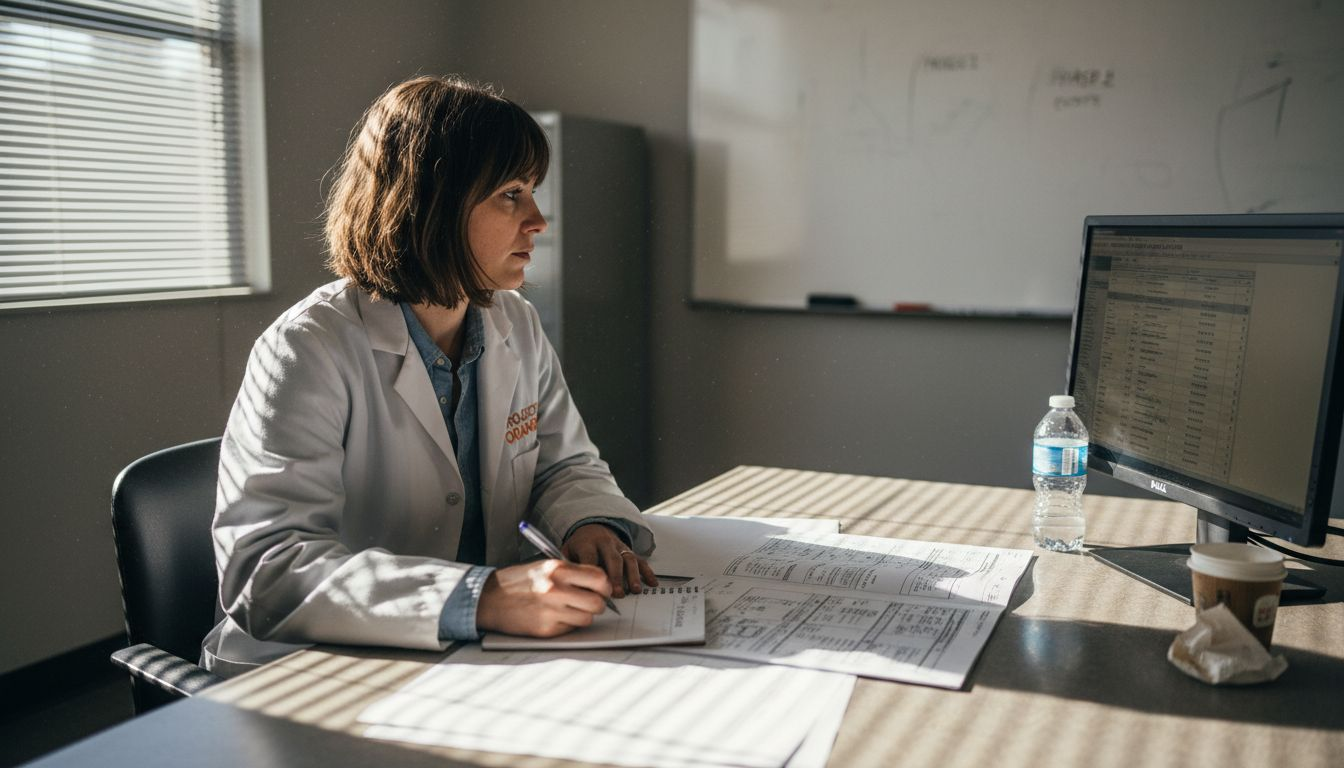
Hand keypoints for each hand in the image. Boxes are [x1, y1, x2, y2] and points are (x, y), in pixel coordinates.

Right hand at [476, 559, 611, 636]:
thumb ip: (572, 573)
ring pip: (587, 619)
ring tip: (569, 609)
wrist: (488, 598)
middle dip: (597, 603)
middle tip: (588, 601)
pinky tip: (554, 616)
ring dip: (582, 615)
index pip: (599, 578)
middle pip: (597, 603)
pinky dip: (567, 624)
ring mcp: (550, 611)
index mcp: (557, 569)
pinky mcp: (545, 629)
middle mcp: (555, 589)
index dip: (603, 586)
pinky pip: (570, 629)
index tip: (601, 589)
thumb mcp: (545, 566)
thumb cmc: (519, 581)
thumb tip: (601, 585)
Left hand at [563, 523, 657, 597]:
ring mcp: (619, 546)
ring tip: (634, 590)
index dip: (592, 574)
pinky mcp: (629, 550)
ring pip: (628, 558)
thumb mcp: (567, 551)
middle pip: (612, 558)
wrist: (590, 527)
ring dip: (633, 575)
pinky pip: (640, 560)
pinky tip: (652, 583)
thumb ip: (568, 565)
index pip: (590, 557)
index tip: (593, 592)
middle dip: (616, 576)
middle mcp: (605, 542)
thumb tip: (568, 585)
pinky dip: (648, 572)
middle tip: (617, 593)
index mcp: (587, 543)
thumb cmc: (578, 546)